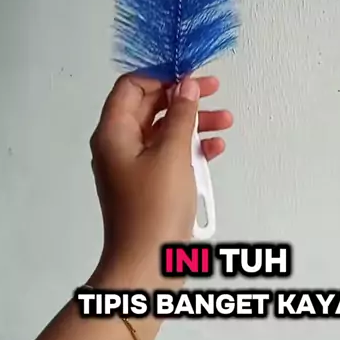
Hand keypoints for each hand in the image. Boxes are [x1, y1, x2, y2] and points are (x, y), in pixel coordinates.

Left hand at [89, 74, 232, 289]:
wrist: (146, 265)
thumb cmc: (154, 209)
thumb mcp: (172, 155)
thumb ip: (181, 116)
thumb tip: (186, 85)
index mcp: (113, 133)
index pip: (131, 86)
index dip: (160, 76)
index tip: (191, 75)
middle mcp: (119, 145)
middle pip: (149, 106)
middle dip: (183, 97)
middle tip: (213, 89)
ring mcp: (134, 166)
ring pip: (164, 131)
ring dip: (193, 123)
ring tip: (225, 120)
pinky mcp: (149, 184)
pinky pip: (170, 155)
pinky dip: (192, 149)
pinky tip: (216, 148)